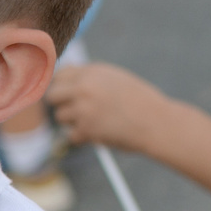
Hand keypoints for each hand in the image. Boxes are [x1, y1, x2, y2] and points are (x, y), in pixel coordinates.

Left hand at [46, 61, 175, 154]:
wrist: (157, 122)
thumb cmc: (140, 102)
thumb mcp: (116, 79)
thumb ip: (90, 77)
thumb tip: (63, 73)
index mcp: (92, 71)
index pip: (60, 75)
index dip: (63, 87)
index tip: (70, 96)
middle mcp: (84, 87)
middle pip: (53, 96)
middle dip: (62, 104)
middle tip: (77, 112)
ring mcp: (83, 108)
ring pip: (60, 117)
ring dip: (74, 122)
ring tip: (97, 121)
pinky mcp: (85, 128)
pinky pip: (72, 136)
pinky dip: (84, 138)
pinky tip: (102, 133)